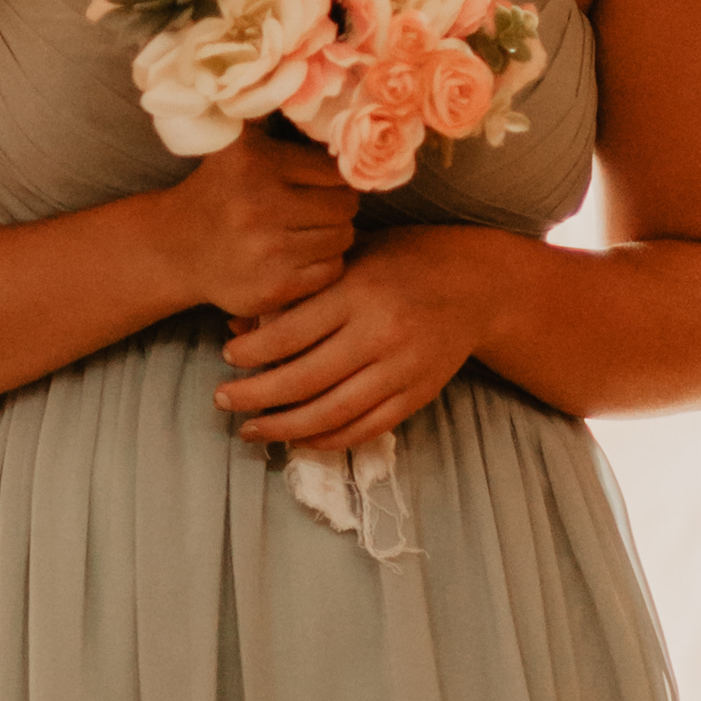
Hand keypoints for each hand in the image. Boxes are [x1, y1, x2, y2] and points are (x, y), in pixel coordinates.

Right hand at [155, 123, 360, 326]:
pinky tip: (300, 255)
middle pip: (344, 205)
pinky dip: (323, 263)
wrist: (177, 250)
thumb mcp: (234, 144)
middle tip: (319, 206)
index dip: (331, 175)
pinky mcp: (274, 288)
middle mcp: (258, 207)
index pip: (333, 169)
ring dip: (332, 234)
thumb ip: (268, 111)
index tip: (318, 180)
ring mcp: (267, 252)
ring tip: (308, 230)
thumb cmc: (219, 191)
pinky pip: (331, 270)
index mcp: (253, 164)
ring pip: (342, 237)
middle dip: (337, 204)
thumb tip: (307, 79)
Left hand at [216, 229, 483, 452]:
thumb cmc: (401, 262)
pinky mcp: (417, 394)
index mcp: (358, 292)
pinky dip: (327, 439)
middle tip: (222, 400)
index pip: (291, 333)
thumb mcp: (349, 261)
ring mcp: (402, 369)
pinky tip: (298, 439)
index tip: (226, 358)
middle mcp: (380, 333)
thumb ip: (297, 293)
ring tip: (251, 429)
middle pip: (304, 380)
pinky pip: (365, 428)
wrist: (477, 283)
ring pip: (332, 413)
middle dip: (255, 396)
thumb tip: (236, 327)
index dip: (251, 352)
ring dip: (284, 428)